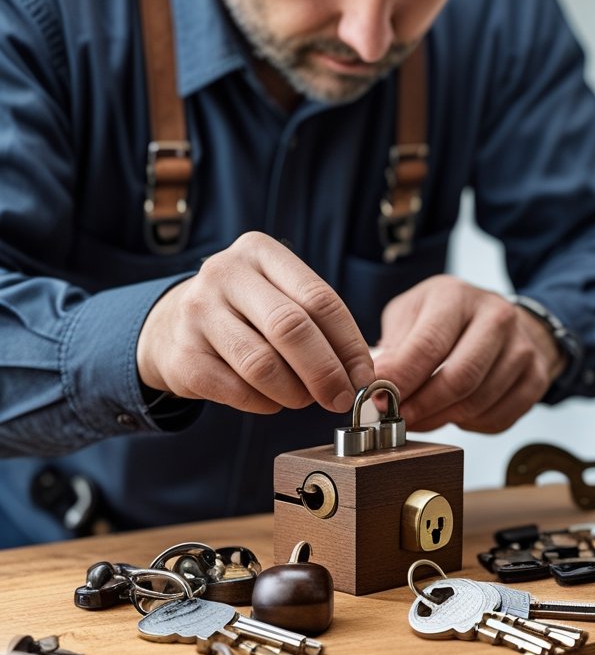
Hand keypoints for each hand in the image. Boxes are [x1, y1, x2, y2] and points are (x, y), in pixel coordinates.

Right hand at [136, 232, 373, 413]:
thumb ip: (320, 325)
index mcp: (260, 251)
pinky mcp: (182, 356)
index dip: (349, 344)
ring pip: (263, 365)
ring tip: (304, 398)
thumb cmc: (246, 313)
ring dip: (295, 392)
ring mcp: (197, 313)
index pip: (320, 299)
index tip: (364, 376)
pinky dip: (265, 403)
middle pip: (291, 328)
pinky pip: (237, 391)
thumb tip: (361, 375)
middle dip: (326, 372)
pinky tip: (271, 399)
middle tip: (341, 398)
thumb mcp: (280, 297)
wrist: (170, 326)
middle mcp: (224, 273)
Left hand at [372, 275, 563, 432]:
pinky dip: (470, 425)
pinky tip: (456, 413)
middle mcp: (497, 317)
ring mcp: (522, 348)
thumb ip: (393, 347)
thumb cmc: (447, 319)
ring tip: (423, 416)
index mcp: (457, 296)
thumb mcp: (412, 315)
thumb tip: (373, 386)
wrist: (502, 319)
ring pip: (478, 403)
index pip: (428, 346)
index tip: (377, 402)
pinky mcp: (535, 377)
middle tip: (398, 419)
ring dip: (443, 419)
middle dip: (422, 407)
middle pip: (459, 378)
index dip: (400, 380)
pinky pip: (498, 418)